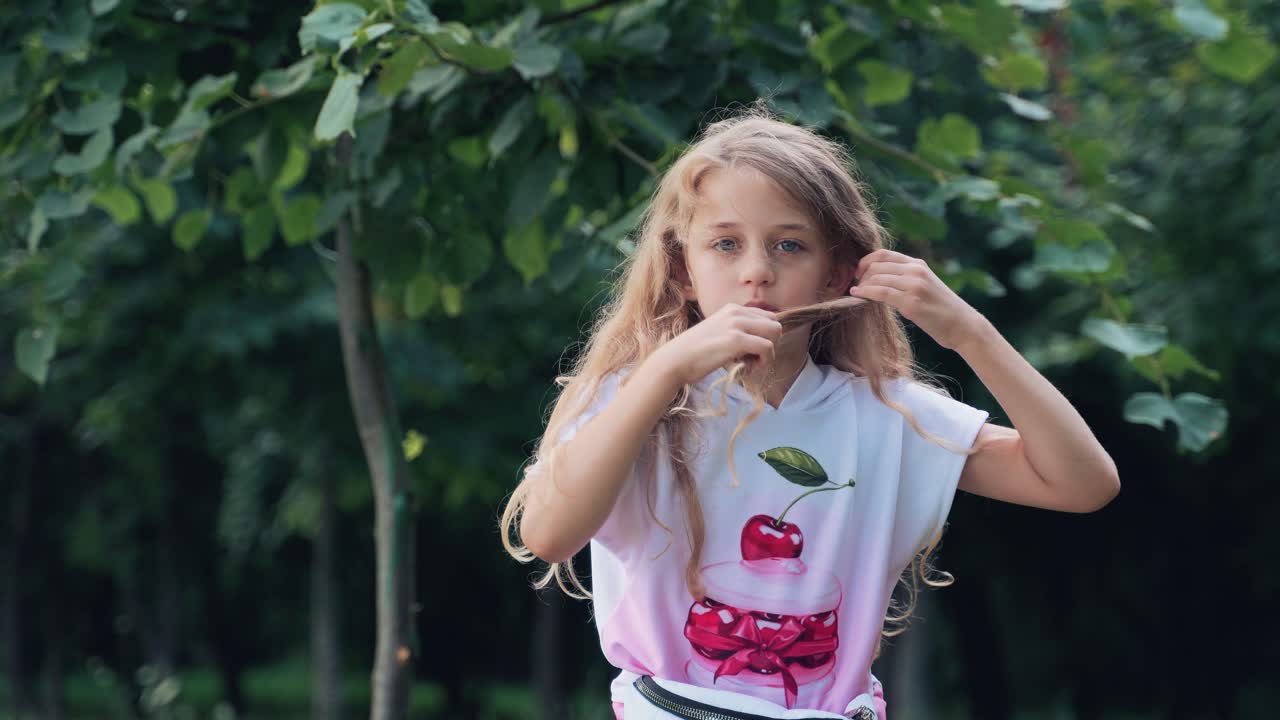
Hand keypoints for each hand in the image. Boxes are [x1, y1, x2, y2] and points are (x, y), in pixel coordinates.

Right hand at [650, 303, 782, 386]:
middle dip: (770, 344)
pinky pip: (767, 348)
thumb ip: (737, 331)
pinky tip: (746, 368)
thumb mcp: (718, 333)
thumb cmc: (694, 353)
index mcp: (732, 309)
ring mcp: (736, 324)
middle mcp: (736, 312)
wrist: (674, 361)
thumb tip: (760, 342)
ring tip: (749, 363)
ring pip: (775, 333)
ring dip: (768, 353)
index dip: (764, 337)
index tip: (750, 351)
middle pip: (775, 324)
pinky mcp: (736, 340)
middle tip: (753, 358)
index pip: (767, 318)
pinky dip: (763, 362)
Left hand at [850, 250, 986, 350]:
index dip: (865, 261)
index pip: (883, 254)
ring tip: (856, 292)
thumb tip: (877, 280)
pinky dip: (865, 293)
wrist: (963, 325)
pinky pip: (881, 293)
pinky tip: (856, 295)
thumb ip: (905, 278)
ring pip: (876, 278)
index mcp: (918, 264)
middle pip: (876, 265)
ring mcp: (914, 285)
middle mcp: (916, 270)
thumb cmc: (941, 309)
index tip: (857, 273)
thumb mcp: (925, 285)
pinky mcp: (911, 302)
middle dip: (861, 275)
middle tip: (855, 286)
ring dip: (861, 285)